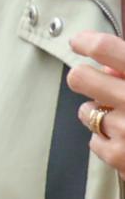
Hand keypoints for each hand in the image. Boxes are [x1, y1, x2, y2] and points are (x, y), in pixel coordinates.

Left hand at [70, 32, 124, 177]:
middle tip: (92, 80)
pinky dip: (108, 139)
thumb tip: (109, 68)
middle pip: (80, 78)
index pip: (105, 48)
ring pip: (86, 111)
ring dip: (100, 111)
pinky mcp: (118, 156)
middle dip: (85, 77)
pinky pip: (94, 140)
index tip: (80, 42)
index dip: (88, 42)